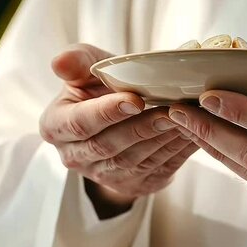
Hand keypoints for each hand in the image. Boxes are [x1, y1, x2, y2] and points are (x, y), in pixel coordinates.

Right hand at [39, 44, 197, 217]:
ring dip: (161, 140)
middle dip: (141, 128)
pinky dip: (174, 151)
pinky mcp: (131, 186)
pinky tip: (191, 132)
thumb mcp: (88, 69)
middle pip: (108, 146)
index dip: (107, 112)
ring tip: (184, 119)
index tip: (135, 99)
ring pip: (134, 162)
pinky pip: (154, 171)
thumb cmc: (101, 87)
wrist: (120, 116)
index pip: (80, 123)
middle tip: (169, 110)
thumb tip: (59, 62)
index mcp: (55, 127)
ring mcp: (103, 176)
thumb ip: (77, 61)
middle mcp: (74, 158)